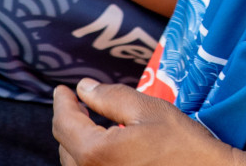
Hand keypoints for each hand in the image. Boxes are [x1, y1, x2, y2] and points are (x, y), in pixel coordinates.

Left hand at [52, 80, 245, 165]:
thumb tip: (84, 88)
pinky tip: (105, 144)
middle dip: (69, 120)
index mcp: (96, 152)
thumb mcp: (148, 110)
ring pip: (76, 162)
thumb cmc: (183, 144)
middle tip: (77, 102)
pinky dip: (89, 156)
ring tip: (89, 121)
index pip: (65, 124)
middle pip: (65, 145)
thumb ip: (110, 97)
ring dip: (77, 140)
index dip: (62, 102)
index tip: (63, 90)